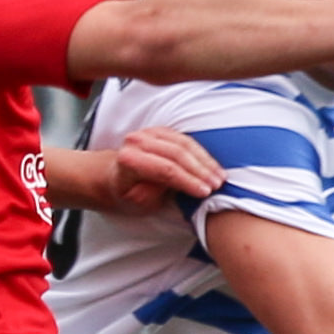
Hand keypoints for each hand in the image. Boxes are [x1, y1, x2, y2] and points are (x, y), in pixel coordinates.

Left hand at [102, 127, 221, 210]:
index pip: (165, 169)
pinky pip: (186, 140)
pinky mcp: (161, 131)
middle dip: (200, 171)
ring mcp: (149, 133)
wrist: (114, 177)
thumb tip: (177, 188)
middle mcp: (138, 141)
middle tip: (217, 185)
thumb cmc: (126, 193)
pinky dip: (201, 153)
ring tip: (220, 177)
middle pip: (177, 154)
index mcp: (129, 159)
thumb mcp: (137, 201)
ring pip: (184, 144)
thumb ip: (155, 193)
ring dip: (205, 161)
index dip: (188, 181)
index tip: (204, 193)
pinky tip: (213, 166)